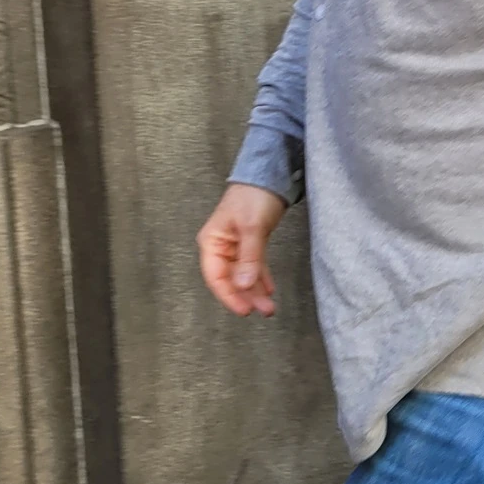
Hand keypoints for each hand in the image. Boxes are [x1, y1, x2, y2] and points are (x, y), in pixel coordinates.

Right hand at [198, 183, 287, 316]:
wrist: (271, 173)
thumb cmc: (254, 195)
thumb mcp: (252, 227)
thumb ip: (250, 256)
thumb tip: (245, 285)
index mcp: (212, 241)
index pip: (216, 277)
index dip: (229, 296)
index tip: (244, 310)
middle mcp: (220, 246)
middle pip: (229, 279)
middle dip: (246, 296)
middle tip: (263, 310)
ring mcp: (234, 245)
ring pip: (242, 275)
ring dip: (255, 291)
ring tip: (269, 306)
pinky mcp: (249, 242)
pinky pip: (252, 266)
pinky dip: (260, 278)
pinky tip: (269, 290)